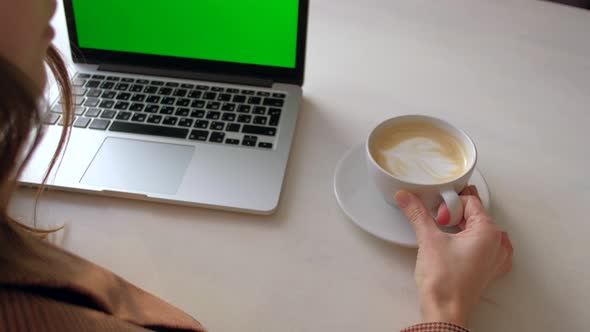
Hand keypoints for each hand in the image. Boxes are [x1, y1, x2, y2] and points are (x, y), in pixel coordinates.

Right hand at [394, 186, 512, 326]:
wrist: (444, 311)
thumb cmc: (444, 282)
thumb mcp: (428, 239)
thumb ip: (417, 213)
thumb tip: (406, 197)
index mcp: (488, 232)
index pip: (470, 201)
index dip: (450, 205)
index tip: (437, 214)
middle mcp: (497, 244)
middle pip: (476, 214)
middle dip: (456, 214)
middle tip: (439, 221)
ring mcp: (495, 259)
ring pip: (480, 230)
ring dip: (464, 227)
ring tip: (446, 232)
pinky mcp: (488, 271)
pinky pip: (486, 247)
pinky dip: (473, 242)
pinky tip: (459, 245)